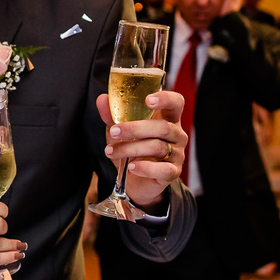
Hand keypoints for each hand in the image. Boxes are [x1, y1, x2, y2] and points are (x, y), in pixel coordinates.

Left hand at [98, 90, 185, 208]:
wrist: (136, 180)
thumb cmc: (132, 147)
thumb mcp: (119, 129)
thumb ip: (112, 114)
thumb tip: (102, 99)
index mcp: (167, 118)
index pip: (175, 102)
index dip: (165, 99)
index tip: (147, 100)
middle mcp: (176, 134)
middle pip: (162, 127)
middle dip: (135, 129)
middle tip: (114, 132)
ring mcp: (177, 154)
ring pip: (157, 147)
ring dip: (130, 148)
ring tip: (111, 151)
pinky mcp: (173, 172)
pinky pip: (163, 169)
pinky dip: (145, 168)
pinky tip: (131, 167)